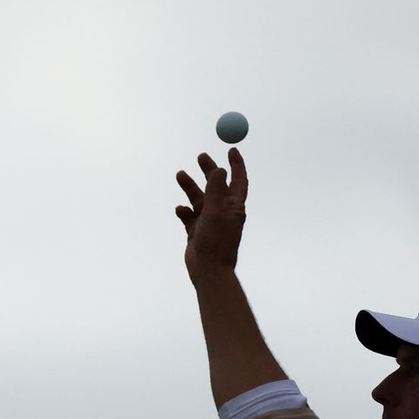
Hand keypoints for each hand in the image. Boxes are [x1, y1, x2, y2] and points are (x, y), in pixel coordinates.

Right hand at [175, 149, 247, 275]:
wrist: (208, 269)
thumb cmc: (217, 242)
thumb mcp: (216, 211)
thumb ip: (216, 189)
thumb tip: (220, 169)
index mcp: (233, 206)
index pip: (238, 180)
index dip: (237, 164)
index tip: (231, 149)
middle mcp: (222, 211)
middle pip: (216, 185)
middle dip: (208, 170)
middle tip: (200, 157)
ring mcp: (208, 221)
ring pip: (198, 198)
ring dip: (189, 187)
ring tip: (180, 175)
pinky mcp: (196, 231)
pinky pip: (188, 216)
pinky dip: (183, 210)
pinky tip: (180, 210)